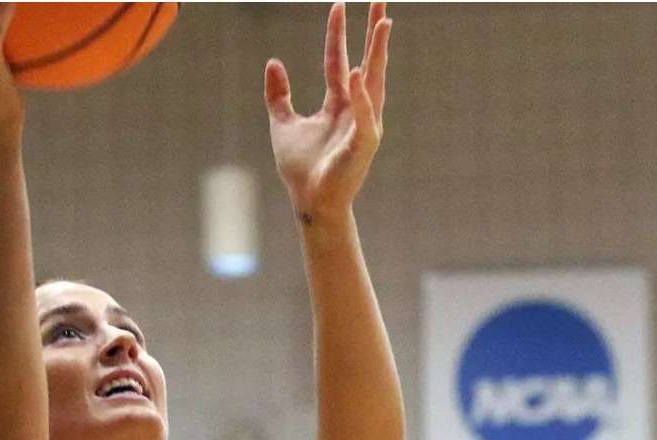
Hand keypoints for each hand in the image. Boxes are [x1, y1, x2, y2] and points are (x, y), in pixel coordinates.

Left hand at [265, 2, 390, 221]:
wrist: (310, 202)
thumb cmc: (301, 169)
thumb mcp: (282, 124)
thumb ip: (278, 94)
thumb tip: (273, 61)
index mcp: (338, 104)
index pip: (338, 61)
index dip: (336, 33)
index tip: (338, 5)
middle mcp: (355, 109)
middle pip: (367, 62)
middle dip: (373, 32)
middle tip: (380, 0)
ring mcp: (362, 124)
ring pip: (374, 81)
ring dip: (378, 53)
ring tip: (383, 23)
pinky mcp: (362, 144)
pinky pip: (363, 115)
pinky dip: (361, 95)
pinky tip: (358, 72)